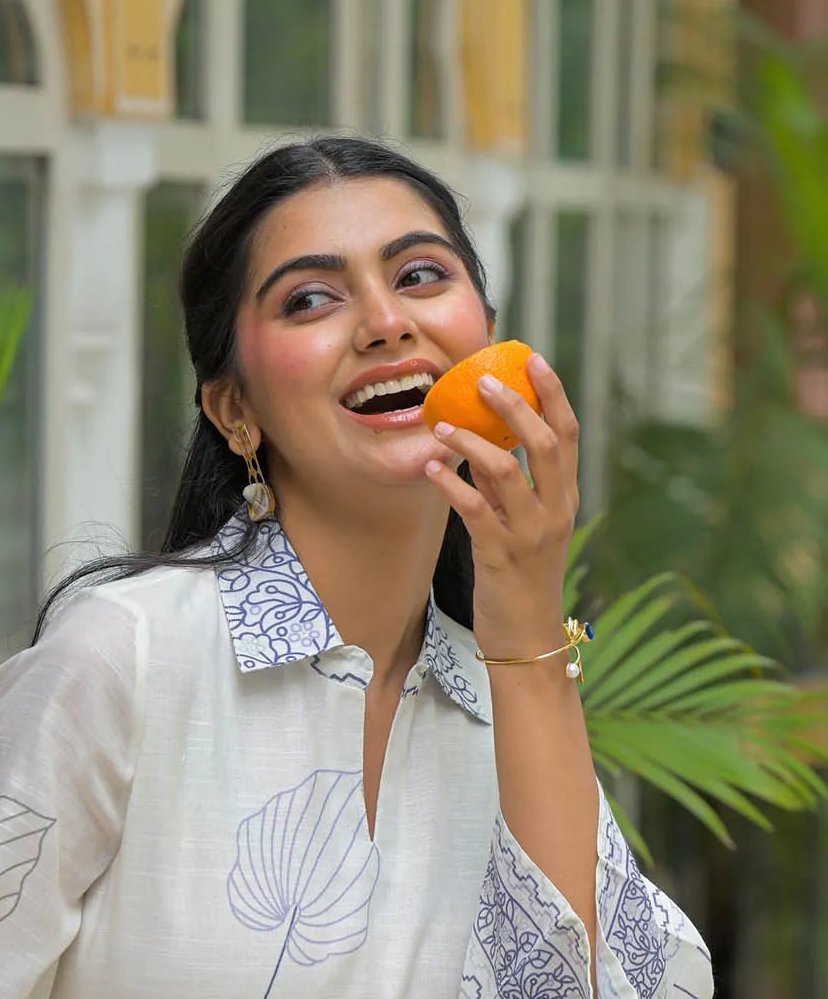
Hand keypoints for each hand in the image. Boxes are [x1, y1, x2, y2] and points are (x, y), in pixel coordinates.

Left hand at [423, 352, 579, 661]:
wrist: (527, 640)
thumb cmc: (521, 581)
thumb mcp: (524, 528)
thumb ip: (510, 489)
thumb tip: (484, 444)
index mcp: (565, 499)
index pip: (567, 434)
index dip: (552, 393)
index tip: (532, 359)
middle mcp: (556, 511)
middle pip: (544, 442)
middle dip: (515, 404)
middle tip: (482, 379)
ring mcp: (531, 534)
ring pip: (508, 471)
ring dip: (473, 441)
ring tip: (441, 426)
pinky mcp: (500, 555)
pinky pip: (476, 509)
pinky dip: (452, 483)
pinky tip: (431, 468)